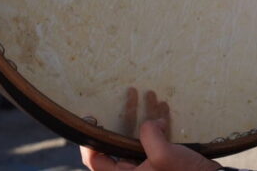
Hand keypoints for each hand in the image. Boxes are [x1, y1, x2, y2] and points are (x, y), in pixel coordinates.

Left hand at [80, 88, 220, 170]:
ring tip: (150, 94)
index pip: (96, 159)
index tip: (94, 117)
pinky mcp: (164, 163)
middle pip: (120, 142)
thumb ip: (149, 134)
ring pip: (140, 138)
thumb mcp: (163, 155)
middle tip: (130, 94)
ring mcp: (149, 167)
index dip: (92, 139)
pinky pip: (157, 140)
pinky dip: (160, 124)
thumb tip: (151, 123)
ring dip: (146, 115)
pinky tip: (164, 107)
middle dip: (126, 117)